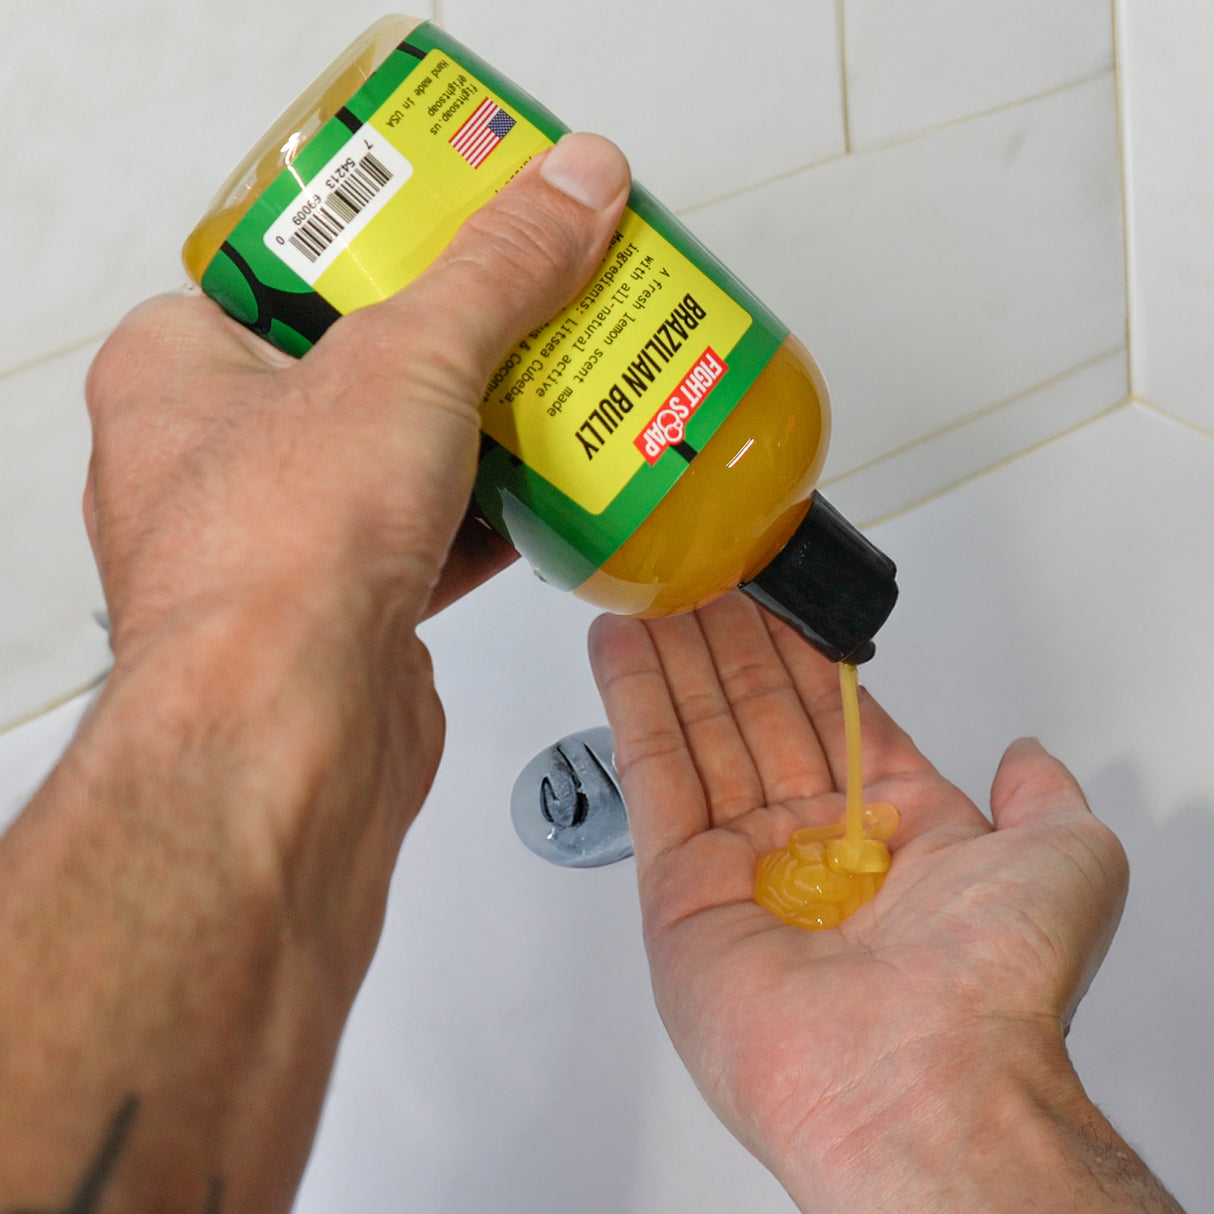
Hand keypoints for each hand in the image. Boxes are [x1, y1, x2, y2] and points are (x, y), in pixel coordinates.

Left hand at [0, 135, 631, 1209]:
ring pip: (404, 457)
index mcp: (180, 369)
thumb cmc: (277, 564)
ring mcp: (286, 538)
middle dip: (461, 343)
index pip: (289, 270)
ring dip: (487, 432)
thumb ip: (496, 271)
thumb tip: (570, 191)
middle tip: (537, 301)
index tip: (467, 225)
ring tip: (567, 386)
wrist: (292, 740)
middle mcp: (218, 457)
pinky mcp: (347, 605)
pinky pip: (430, 535)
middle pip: (363, 363)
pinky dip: (491, 514)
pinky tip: (554, 489)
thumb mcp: (404, 361)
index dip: (385, 246)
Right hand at [589, 591, 1149, 1210]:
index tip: (774, 597)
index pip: (834, 719)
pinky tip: (619, 646)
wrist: (917, 1080)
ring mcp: (740, 871)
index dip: (802, 653)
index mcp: (892, 839)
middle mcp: (812, 854)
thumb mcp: (1066, 859)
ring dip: (673, 661)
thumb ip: (1045, 797)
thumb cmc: (993, 978)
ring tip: (649, 592)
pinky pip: (654, 780)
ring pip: (699, 737)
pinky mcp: (679, 895)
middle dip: (727, 646)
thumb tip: (1028, 755)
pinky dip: (633, 707)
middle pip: (755, 720)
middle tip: (697, 577)